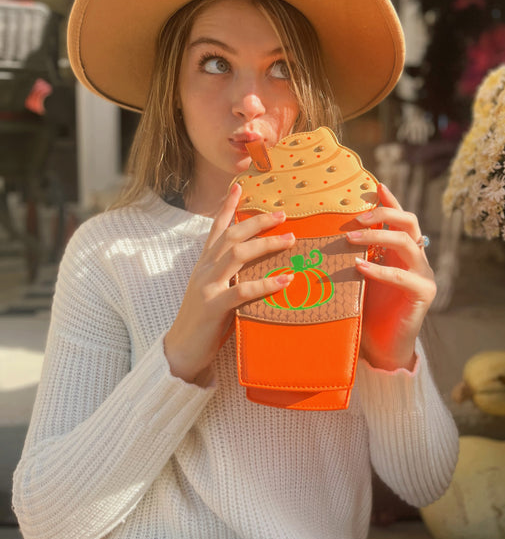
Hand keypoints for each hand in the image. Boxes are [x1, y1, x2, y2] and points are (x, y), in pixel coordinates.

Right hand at [164, 184, 294, 382]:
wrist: (180, 351)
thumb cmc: (202, 321)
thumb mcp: (214, 291)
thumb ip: (229, 276)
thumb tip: (255, 266)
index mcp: (204, 264)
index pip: (216, 229)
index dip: (227, 207)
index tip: (239, 188)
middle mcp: (204, 270)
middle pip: (231, 235)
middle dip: (258, 222)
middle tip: (282, 215)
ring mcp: (207, 287)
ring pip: (237, 255)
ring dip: (266, 244)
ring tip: (290, 240)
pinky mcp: (214, 307)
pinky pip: (243, 291)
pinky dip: (266, 284)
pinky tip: (286, 280)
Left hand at [346, 183, 435, 370]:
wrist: (382, 346)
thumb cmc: (367, 309)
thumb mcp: (360, 275)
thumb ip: (357, 253)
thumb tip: (330, 231)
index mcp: (403, 250)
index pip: (401, 218)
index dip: (391, 200)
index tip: (376, 184)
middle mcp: (417, 258)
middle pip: (409, 222)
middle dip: (384, 213)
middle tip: (357, 217)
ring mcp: (424, 275)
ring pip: (407, 243)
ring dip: (377, 237)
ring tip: (351, 239)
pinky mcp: (423, 294)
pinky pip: (403, 277)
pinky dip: (380, 269)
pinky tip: (359, 267)